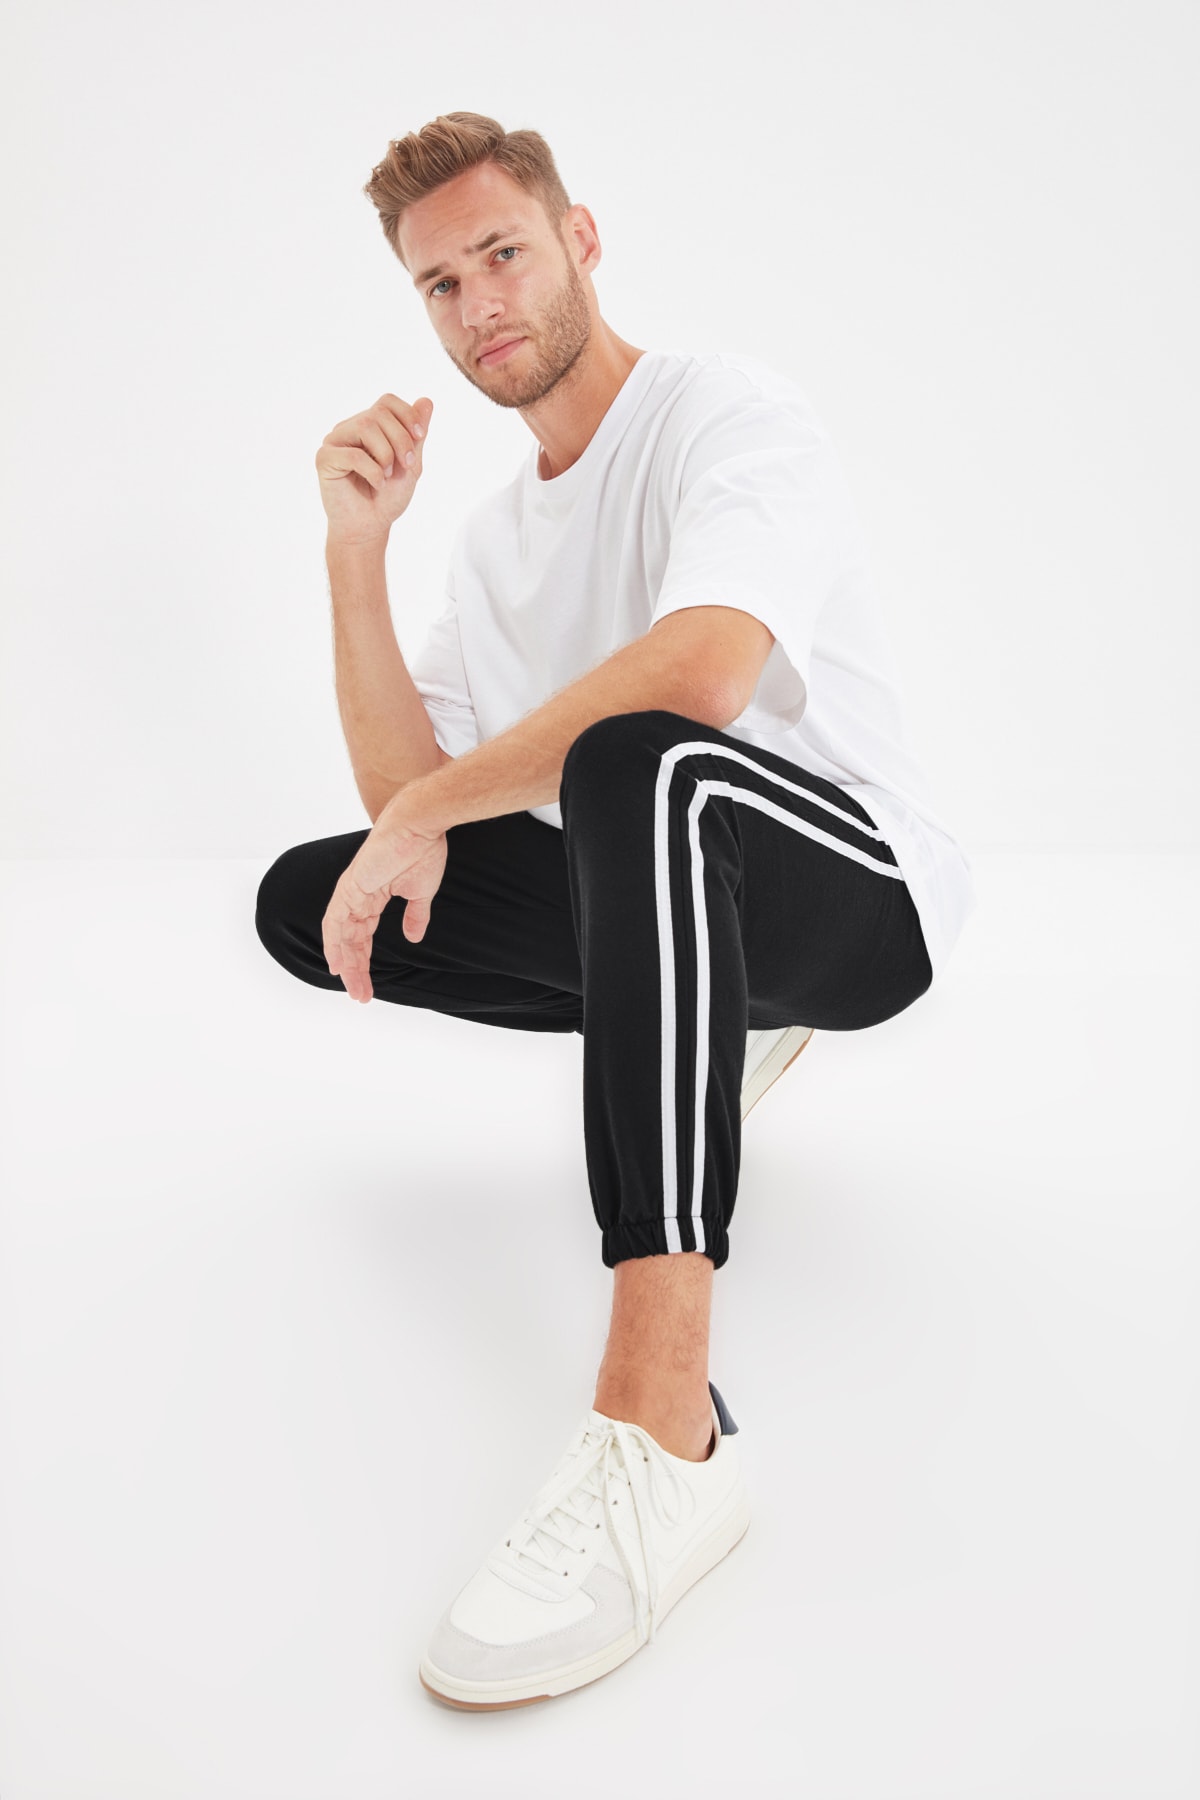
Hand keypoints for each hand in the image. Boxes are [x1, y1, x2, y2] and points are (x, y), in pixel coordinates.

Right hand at [316, 393, 433, 547]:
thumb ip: (416, 435)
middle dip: (400, 439)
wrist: (369, 528)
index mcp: (370, 426)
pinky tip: (376, 484)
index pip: (387, 401)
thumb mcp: (410, 464)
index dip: (407, 415)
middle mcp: (350, 428)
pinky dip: (372, 470)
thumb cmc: (387, 498)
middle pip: (378, 413)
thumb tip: (426, 400)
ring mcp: (335, 442)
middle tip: (407, 465)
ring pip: (365, 426)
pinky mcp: (324, 459)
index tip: (420, 437)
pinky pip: (352, 454)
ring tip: (388, 475)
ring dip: (385, 453)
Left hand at [321, 809, 447, 1002]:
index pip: (363, 935)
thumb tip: (414, 937)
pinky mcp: (350, 887)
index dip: (363, 960)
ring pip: (340, 936)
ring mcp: (351, 891)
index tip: (365, 983)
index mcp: (372, 895)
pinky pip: (335, 922)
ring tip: (354, 989)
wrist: (420, 825)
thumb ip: (415, 916)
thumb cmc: (423, 849)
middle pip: (350, 940)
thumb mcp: (421, 892)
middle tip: (360, 995)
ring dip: (346, 964)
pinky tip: (338, 964)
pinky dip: (334, 944)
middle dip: (355, 969)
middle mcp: (357, 895)